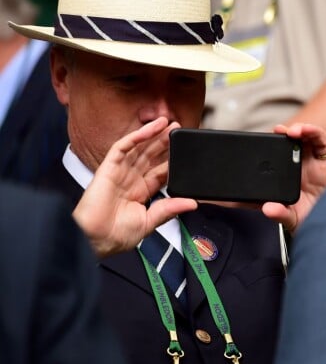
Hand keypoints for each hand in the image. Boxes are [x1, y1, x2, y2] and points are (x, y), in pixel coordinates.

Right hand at [73, 117, 196, 257]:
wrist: (95, 239)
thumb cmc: (116, 236)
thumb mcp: (149, 222)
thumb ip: (170, 209)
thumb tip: (192, 203)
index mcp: (140, 193)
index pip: (159, 172)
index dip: (171, 161)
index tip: (185, 152)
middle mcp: (130, 180)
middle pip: (150, 156)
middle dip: (164, 143)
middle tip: (178, 129)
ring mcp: (119, 172)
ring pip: (139, 148)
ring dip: (153, 135)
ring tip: (169, 124)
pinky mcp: (108, 168)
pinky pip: (122, 147)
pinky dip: (137, 136)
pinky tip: (151, 128)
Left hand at [262, 115, 325, 233]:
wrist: (325, 232)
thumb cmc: (307, 221)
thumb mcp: (289, 218)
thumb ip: (278, 213)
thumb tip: (267, 209)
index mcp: (296, 172)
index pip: (288, 149)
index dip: (282, 139)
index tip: (274, 131)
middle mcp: (312, 166)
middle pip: (304, 141)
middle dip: (295, 132)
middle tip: (283, 130)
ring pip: (321, 142)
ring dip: (313, 132)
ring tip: (303, 129)